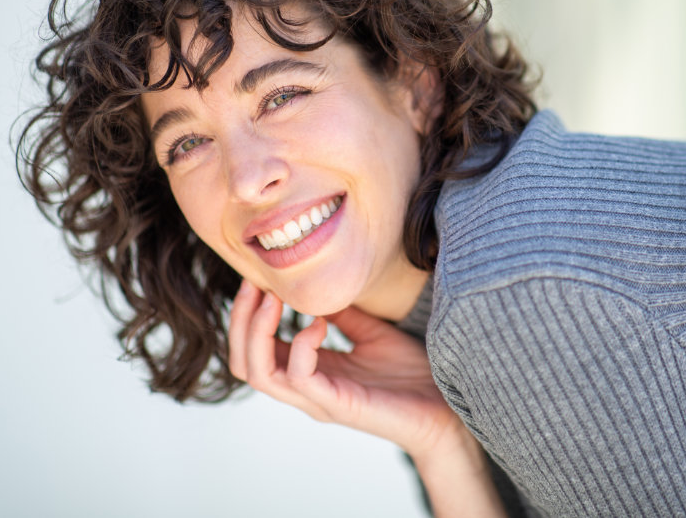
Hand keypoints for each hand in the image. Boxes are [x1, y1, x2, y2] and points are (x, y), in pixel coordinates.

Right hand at [227, 279, 460, 458]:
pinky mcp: (337, 405)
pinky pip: (299, 377)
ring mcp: (318, 400)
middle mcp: (305, 389)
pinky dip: (301, 344)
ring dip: (258, 331)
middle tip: (253, 284)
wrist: (445, 408)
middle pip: (243, 363)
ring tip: (273, 298)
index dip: (246, 314)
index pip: (253, 349)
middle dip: (240, 320)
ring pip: (259, 374)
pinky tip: (319, 323)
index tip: (258, 278)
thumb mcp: (371, 332)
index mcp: (308, 371)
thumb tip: (322, 283)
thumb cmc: (411, 374)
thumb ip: (343, 313)